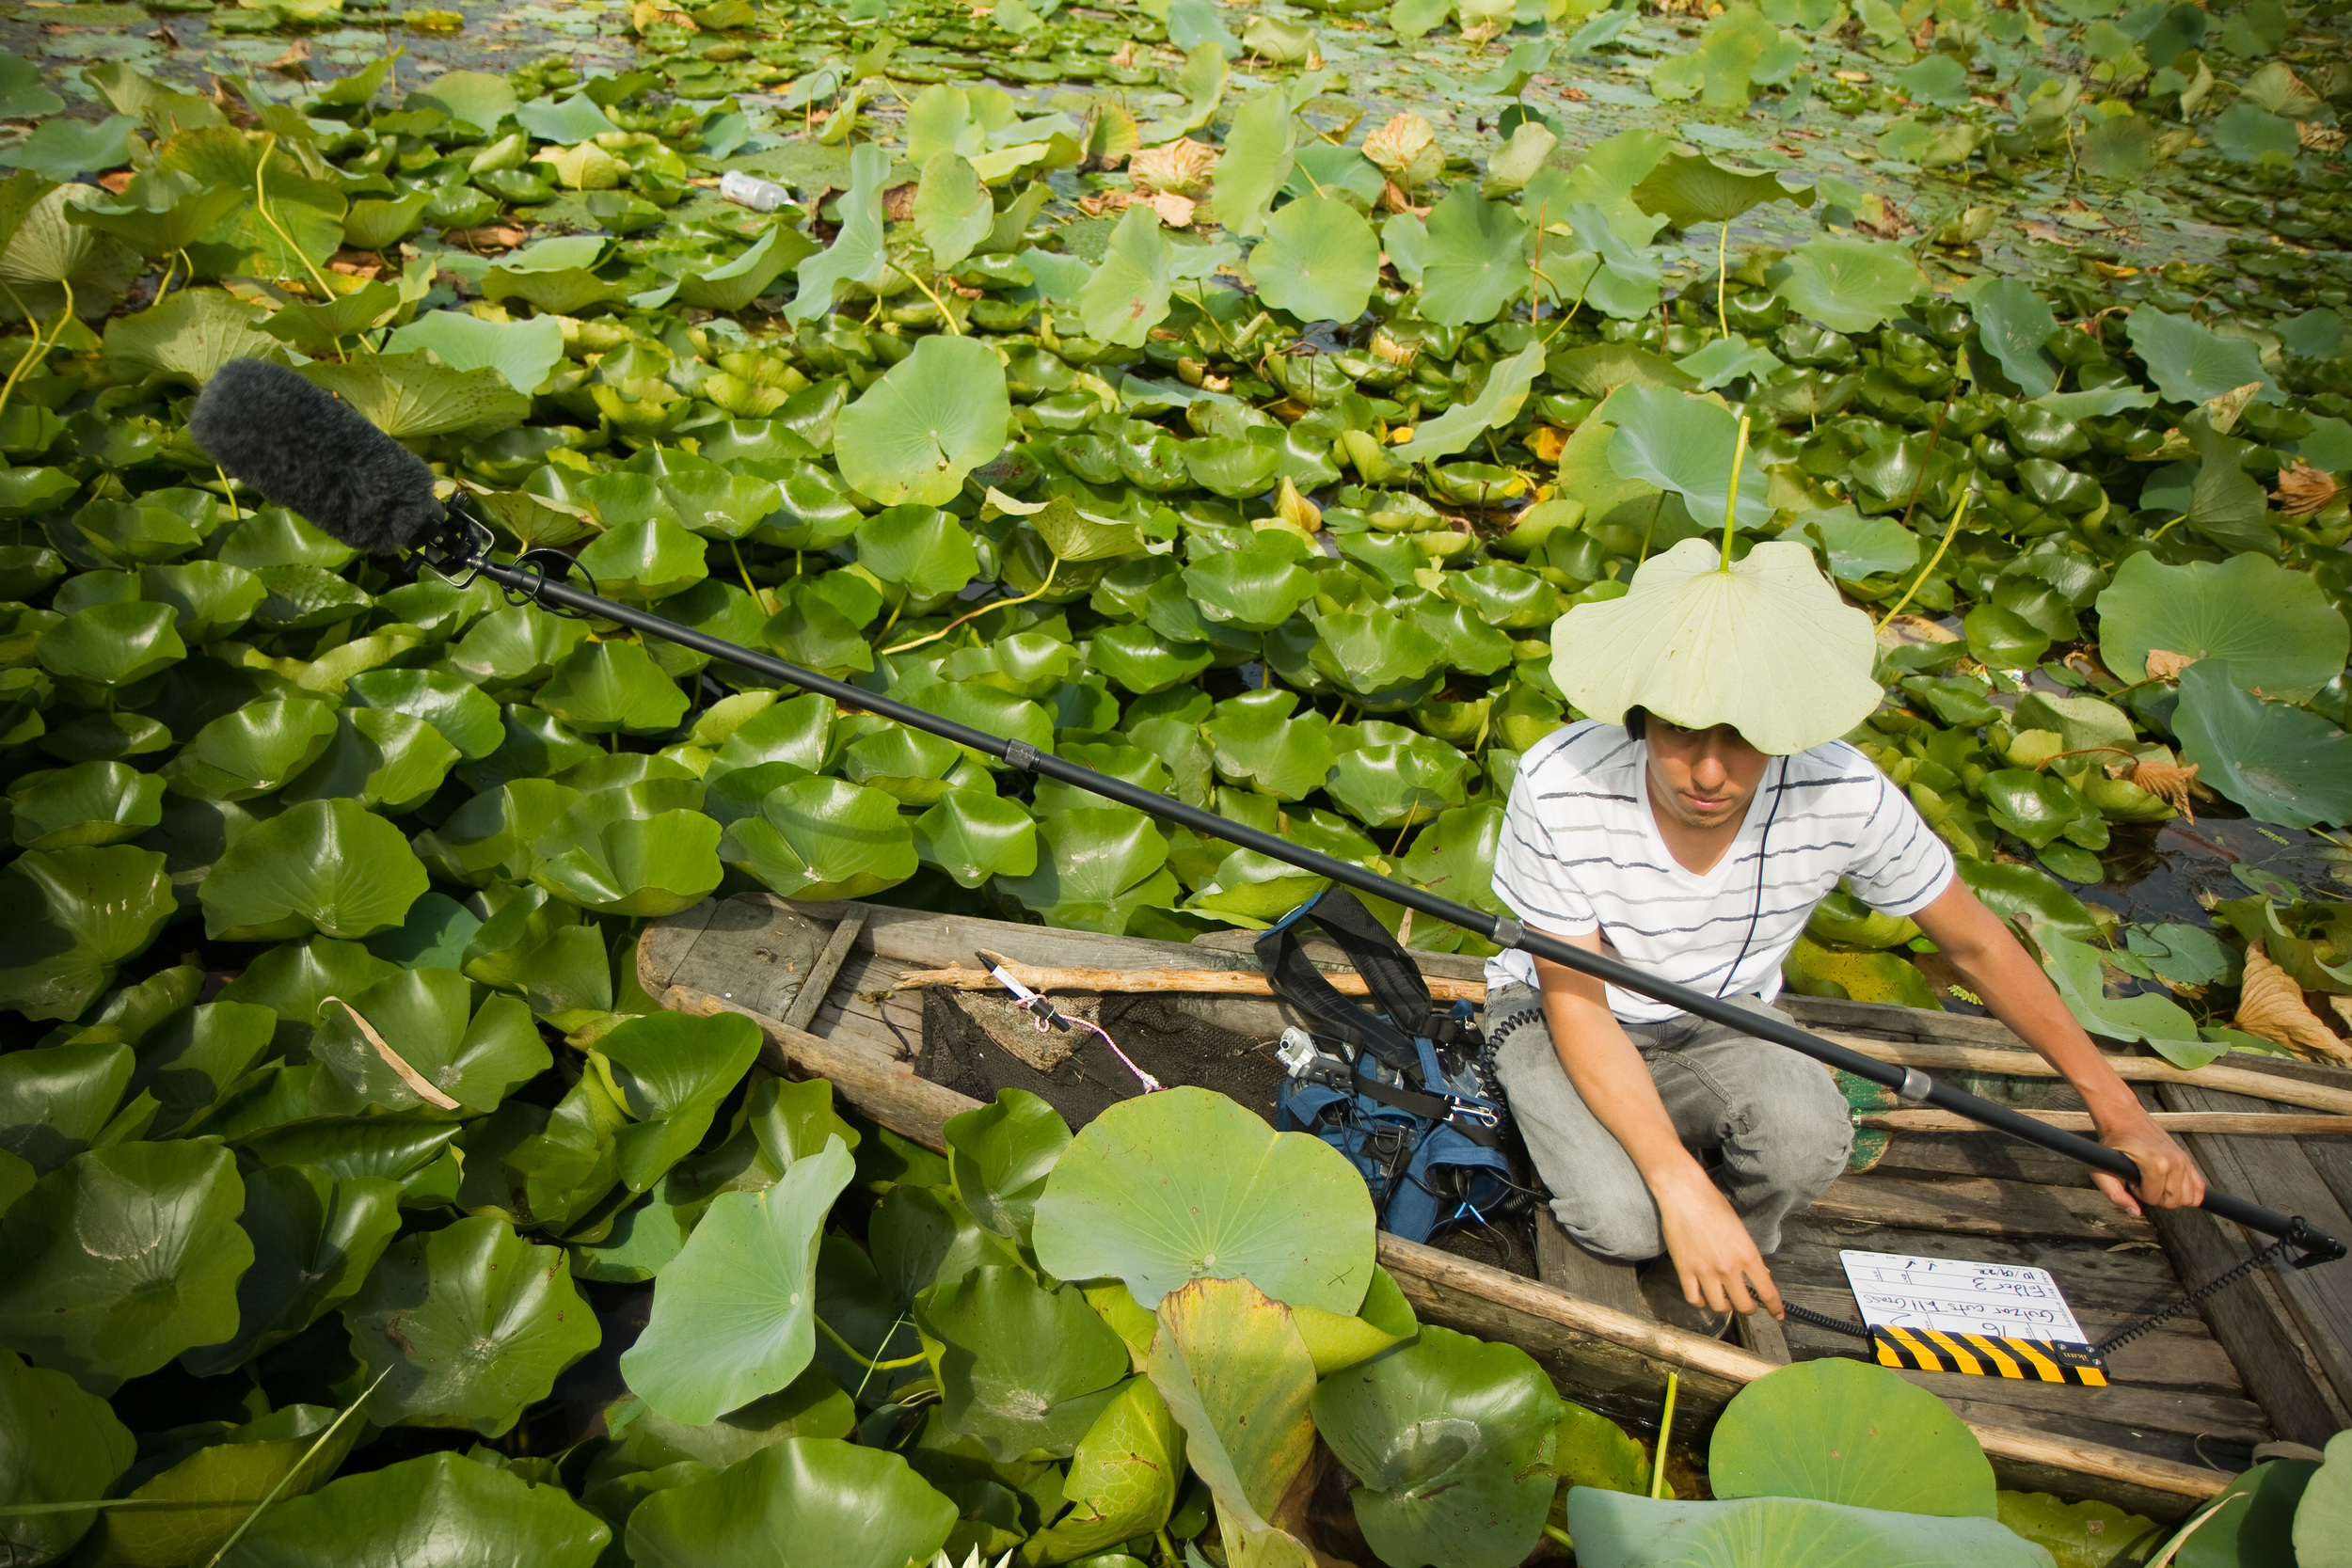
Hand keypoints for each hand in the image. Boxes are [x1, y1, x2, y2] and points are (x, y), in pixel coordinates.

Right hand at [1653, 1167, 1784, 1318]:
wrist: (1685, 1195)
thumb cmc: (1714, 1206)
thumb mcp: (1741, 1229)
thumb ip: (1750, 1255)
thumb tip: (1761, 1275)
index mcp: (1748, 1255)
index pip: (1767, 1291)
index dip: (1775, 1308)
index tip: (1778, 1315)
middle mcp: (1729, 1267)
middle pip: (1744, 1305)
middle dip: (1749, 1309)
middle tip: (1748, 1305)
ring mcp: (1705, 1271)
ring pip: (1719, 1306)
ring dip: (1726, 1307)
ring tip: (1726, 1301)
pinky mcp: (1684, 1270)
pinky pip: (1694, 1298)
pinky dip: (1701, 1302)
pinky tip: (1704, 1297)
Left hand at [2090, 1108, 2205, 1214]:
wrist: (2123, 1116)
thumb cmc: (2111, 1142)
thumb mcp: (2100, 1169)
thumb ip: (2114, 1194)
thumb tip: (2135, 1213)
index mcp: (2156, 1165)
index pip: (2155, 1199)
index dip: (2139, 1193)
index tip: (2131, 1179)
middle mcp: (2174, 1162)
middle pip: (2174, 1201)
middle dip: (2156, 1196)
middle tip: (2142, 1180)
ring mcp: (2183, 1159)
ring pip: (2189, 1198)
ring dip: (2170, 1195)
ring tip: (2153, 1180)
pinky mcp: (2187, 1158)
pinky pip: (2199, 1188)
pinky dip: (2187, 1193)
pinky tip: (2169, 1184)